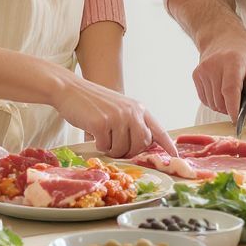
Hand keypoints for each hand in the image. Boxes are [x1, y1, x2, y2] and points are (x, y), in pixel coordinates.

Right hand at [53, 76, 177, 158]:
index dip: (167, 145)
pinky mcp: (102, 124)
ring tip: (102, 136)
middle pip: (140, 145)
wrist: (69, 89)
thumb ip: (132, 122)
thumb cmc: (92, 102)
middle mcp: (131, 112)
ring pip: (122, 150)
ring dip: (111, 149)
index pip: (158, 130)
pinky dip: (99, 146)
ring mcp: (117, 117)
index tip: (176, 156)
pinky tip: (93, 133)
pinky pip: (105, 148)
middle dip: (129, 152)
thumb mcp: (119, 107)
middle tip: (116, 146)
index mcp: (138, 108)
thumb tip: (142, 145)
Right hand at [192, 31, 245, 121]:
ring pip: (212, 103)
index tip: (237, 121)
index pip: (230, 90)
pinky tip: (223, 91)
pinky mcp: (196, 75)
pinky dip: (215, 102)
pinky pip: (205, 100)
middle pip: (220, 100)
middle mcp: (214, 65)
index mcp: (233, 61)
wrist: (223, 36)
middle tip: (243, 99)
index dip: (233, 108)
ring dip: (224, 106)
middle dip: (233, 108)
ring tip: (233, 92)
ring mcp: (203, 70)